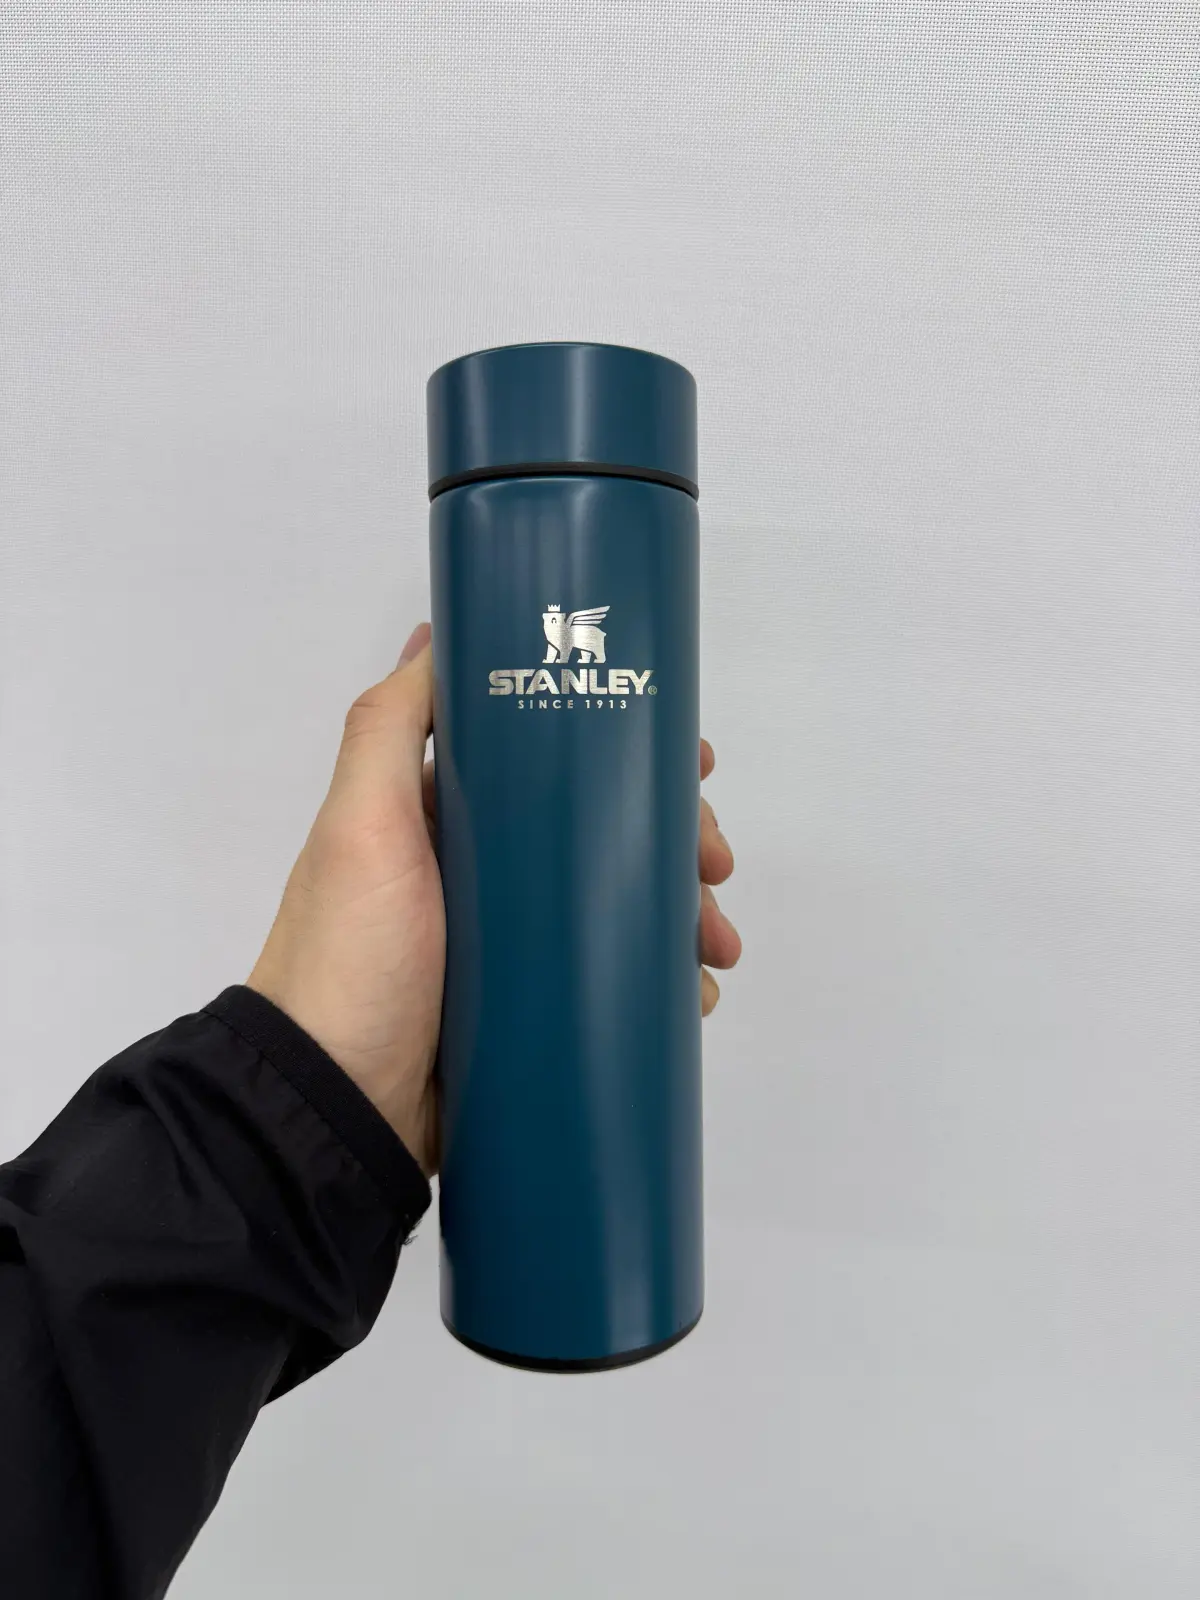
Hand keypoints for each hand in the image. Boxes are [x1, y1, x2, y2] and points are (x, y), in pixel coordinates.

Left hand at [248, 623, 741, 1175]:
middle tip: (717, 869)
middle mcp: (485, 875)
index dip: (629, 756)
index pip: (559, 762)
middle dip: (675, 843)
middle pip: (604, 835)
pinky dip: (658, 978)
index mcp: (449, 820)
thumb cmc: (349, 958)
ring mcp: (511, 949)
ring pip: (619, 908)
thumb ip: (389, 728)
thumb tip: (438, 630)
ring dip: (682, 914)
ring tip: (717, 949)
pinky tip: (691, 993)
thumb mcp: (360, 828)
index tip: (691, 766)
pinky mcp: (529, 1013)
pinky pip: (610, 981)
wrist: (331, 1110)